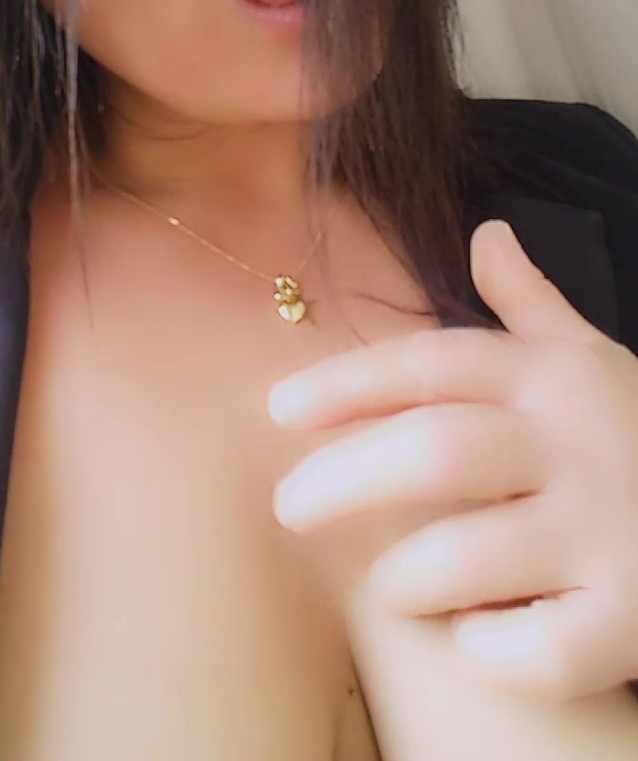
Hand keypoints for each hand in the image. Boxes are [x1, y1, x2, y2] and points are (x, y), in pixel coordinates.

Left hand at [268, 221, 637, 701]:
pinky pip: (540, 648)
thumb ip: (531, 303)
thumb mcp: (593, 360)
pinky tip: (470, 642)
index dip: (349, 383)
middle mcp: (576, 446)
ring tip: (387, 586)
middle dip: (346, 477)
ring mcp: (606, 533)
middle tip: (288, 507)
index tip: (278, 408)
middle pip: (435, 451)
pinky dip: (489, 650)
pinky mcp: (629, 617)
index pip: (435, 365)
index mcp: (553, 381)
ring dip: (407, 576)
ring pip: (470, 554)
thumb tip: (485, 231)